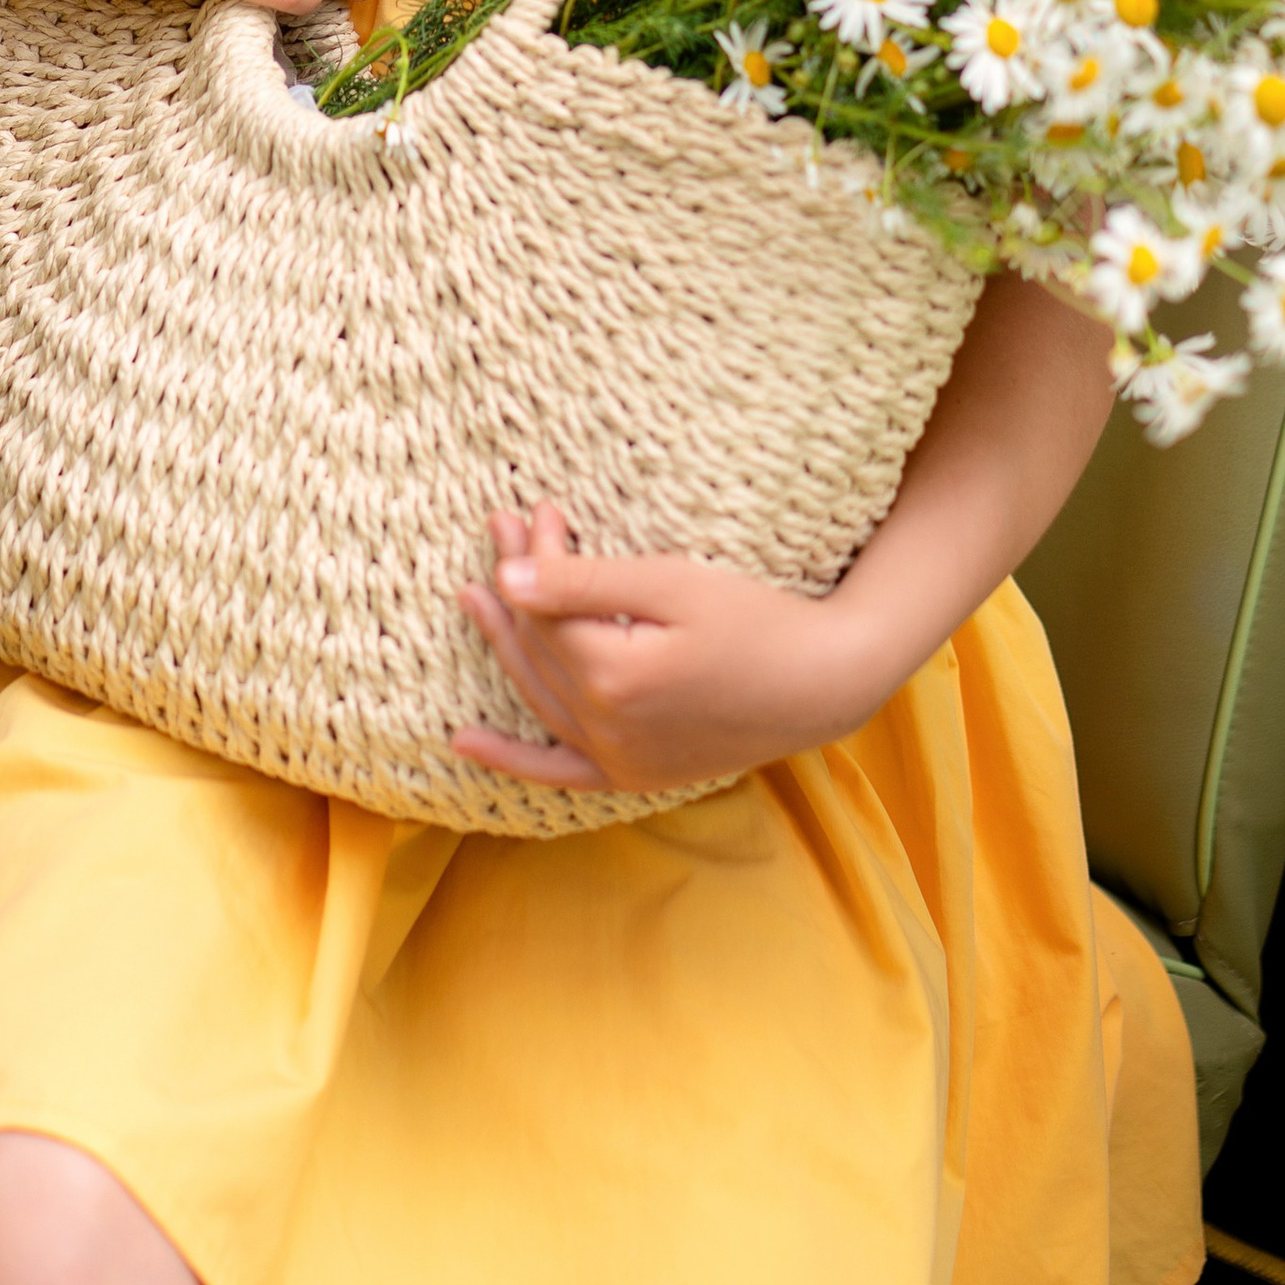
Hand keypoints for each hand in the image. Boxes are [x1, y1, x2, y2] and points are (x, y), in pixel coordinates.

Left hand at [452, 503, 875, 793]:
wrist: (821, 684)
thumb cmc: (754, 620)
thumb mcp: (670, 585)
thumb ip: (584, 585)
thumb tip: (505, 579)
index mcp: (611, 675)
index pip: (547, 606)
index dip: (535, 554)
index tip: (541, 509)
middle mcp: (605, 727)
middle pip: (538, 646)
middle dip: (515, 583)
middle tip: (501, 528)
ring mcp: (617, 759)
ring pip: (538, 695)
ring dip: (505, 644)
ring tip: (474, 597)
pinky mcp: (632, 775)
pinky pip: (554, 770)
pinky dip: (509, 758)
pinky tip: (462, 741)